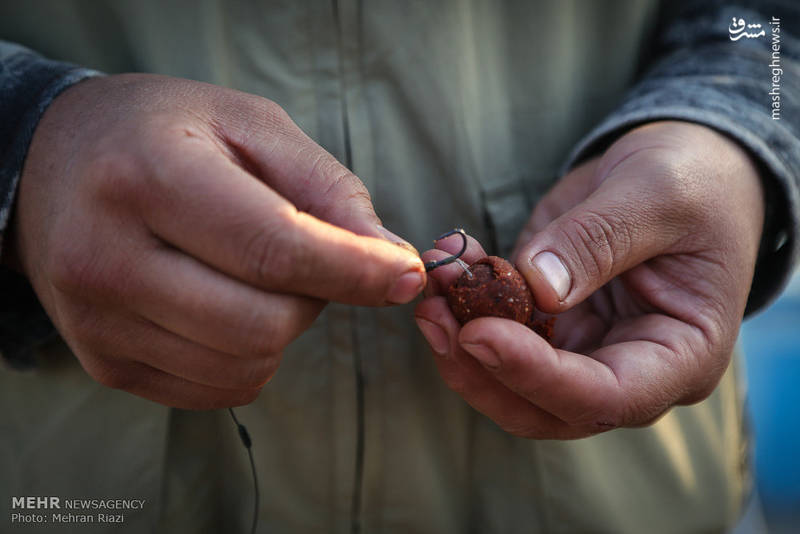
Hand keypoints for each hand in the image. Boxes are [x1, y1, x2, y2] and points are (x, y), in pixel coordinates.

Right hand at [10, 74, 424, 408]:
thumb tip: (393, 263)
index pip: (272, 250)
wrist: (54, 164)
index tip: (407, 276)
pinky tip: (227, 305)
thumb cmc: (165, 133)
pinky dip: (248, 356)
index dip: (354, 271)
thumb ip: (328, 191)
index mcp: (148, 178)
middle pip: (262, 325)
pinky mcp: (104, 361)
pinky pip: (217, 389)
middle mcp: (108, 258)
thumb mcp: (251, 126)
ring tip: (254, 275)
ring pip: (244, 367)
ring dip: (281, 328)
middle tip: (304, 257)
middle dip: (313, 299)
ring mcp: (98, 321)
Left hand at [415, 121, 763, 437]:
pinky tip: (448, 267)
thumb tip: (538, 289)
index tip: (479, 334)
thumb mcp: (657, 195)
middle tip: (434, 314)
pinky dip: (466, 308)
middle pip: (545, 407)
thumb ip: (600, 241)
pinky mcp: (550, 325)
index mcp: (683, 355)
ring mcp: (585, 351)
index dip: (538, 376)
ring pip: (510, 379)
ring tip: (434, 282)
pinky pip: (499, 333)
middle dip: (481, 368)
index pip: (607, 396)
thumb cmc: (690, 181)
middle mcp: (631, 368)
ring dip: (460, 340)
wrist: (681, 167)